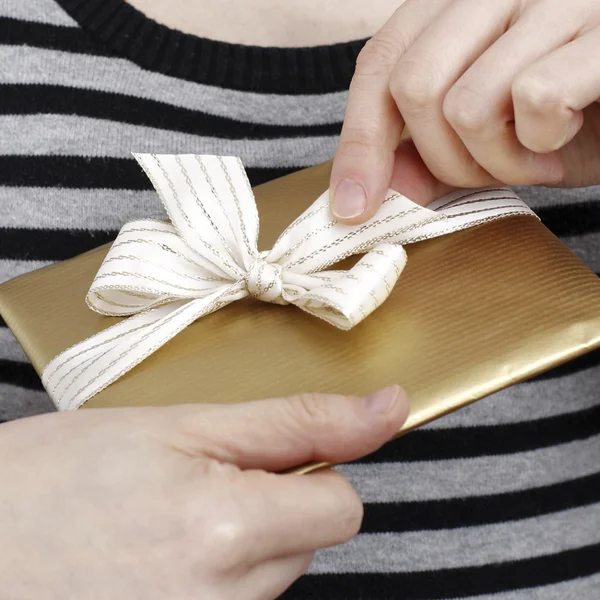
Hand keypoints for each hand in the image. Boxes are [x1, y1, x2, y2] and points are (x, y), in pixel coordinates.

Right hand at [0, 386, 406, 599]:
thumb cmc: (59, 477)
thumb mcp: (184, 426)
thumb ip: (298, 421)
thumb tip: (387, 408)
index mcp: (228, 534)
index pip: (341, 509)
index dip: (309, 471)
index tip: (262, 457)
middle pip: (304, 542)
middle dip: (268, 505)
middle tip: (190, 481)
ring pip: (267, 575)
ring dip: (235, 541)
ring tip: (160, 518)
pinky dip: (208, 575)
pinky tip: (152, 555)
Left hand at [330, 0, 599, 222]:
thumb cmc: (564, 119)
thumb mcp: (483, 142)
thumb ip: (421, 160)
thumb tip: (357, 198)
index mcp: (458, 6)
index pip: (379, 64)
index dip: (358, 143)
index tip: (352, 209)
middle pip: (413, 87)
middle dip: (445, 159)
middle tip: (491, 171)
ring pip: (467, 104)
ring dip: (500, 161)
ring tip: (537, 155)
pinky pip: (534, 98)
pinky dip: (543, 142)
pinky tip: (568, 135)